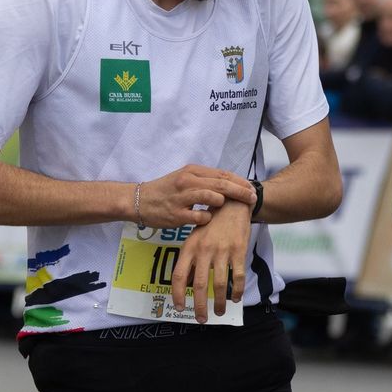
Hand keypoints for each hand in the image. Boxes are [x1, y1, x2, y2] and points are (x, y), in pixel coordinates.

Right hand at [138, 165, 256, 227]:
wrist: (138, 200)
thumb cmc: (165, 191)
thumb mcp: (184, 179)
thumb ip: (204, 180)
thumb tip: (229, 184)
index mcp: (192, 171)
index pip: (222, 174)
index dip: (239, 181)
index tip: (251, 188)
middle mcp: (188, 181)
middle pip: (221, 184)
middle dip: (240, 191)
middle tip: (252, 198)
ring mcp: (182, 198)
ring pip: (212, 197)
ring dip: (224, 202)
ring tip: (230, 207)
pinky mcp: (176, 214)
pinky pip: (199, 217)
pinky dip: (207, 218)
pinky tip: (208, 220)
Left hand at [171, 200, 251, 321]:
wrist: (232, 203)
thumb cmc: (211, 223)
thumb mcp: (195, 237)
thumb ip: (190, 260)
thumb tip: (187, 283)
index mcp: (189, 247)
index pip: (179, 276)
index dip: (178, 294)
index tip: (180, 307)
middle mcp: (204, 250)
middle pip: (200, 285)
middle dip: (200, 306)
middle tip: (201, 319)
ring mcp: (222, 251)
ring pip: (220, 284)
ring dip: (220, 302)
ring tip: (220, 312)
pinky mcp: (238, 251)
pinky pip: (238, 276)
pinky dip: (238, 290)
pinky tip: (236, 298)